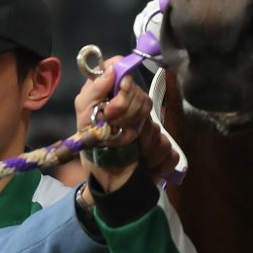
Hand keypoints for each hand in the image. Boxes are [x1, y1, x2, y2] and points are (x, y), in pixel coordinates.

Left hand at [74, 60, 153, 193]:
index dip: (123, 87)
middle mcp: (135, 108)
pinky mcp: (165, 149)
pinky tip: (144, 163)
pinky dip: (154, 160)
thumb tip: (112, 68)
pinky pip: (167, 150)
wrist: (109, 184)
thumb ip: (93, 92)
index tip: (112, 108)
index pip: (126, 75)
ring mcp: (152, 128)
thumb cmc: (94, 150)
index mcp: (115, 97)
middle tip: (115, 132)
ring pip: (155, 126)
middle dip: (127, 120)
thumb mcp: (84, 119)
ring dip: (137, 144)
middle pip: (143, 100)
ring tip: (127, 151)